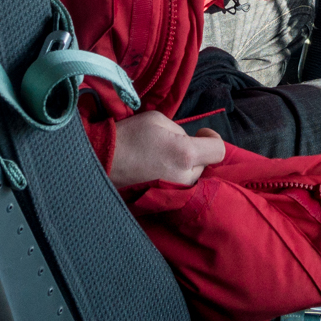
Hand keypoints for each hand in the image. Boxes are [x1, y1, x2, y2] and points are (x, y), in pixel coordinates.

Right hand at [106, 110, 224, 187]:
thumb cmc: (129, 136)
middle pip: (205, 163)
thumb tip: (186, 141)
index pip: (218, 150)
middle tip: (174, 144)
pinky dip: (174, 177)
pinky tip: (158, 169)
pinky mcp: (164, 200)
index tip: (201, 133)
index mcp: (186, 153)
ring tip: (162, 157)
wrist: (101, 161)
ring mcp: (174, 192)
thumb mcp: (158, 120)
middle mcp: (185, 177)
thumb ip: (180, 130)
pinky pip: (179, 186)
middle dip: (195, 152)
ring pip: (192, 176)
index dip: (212, 138)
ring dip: (184, 166)